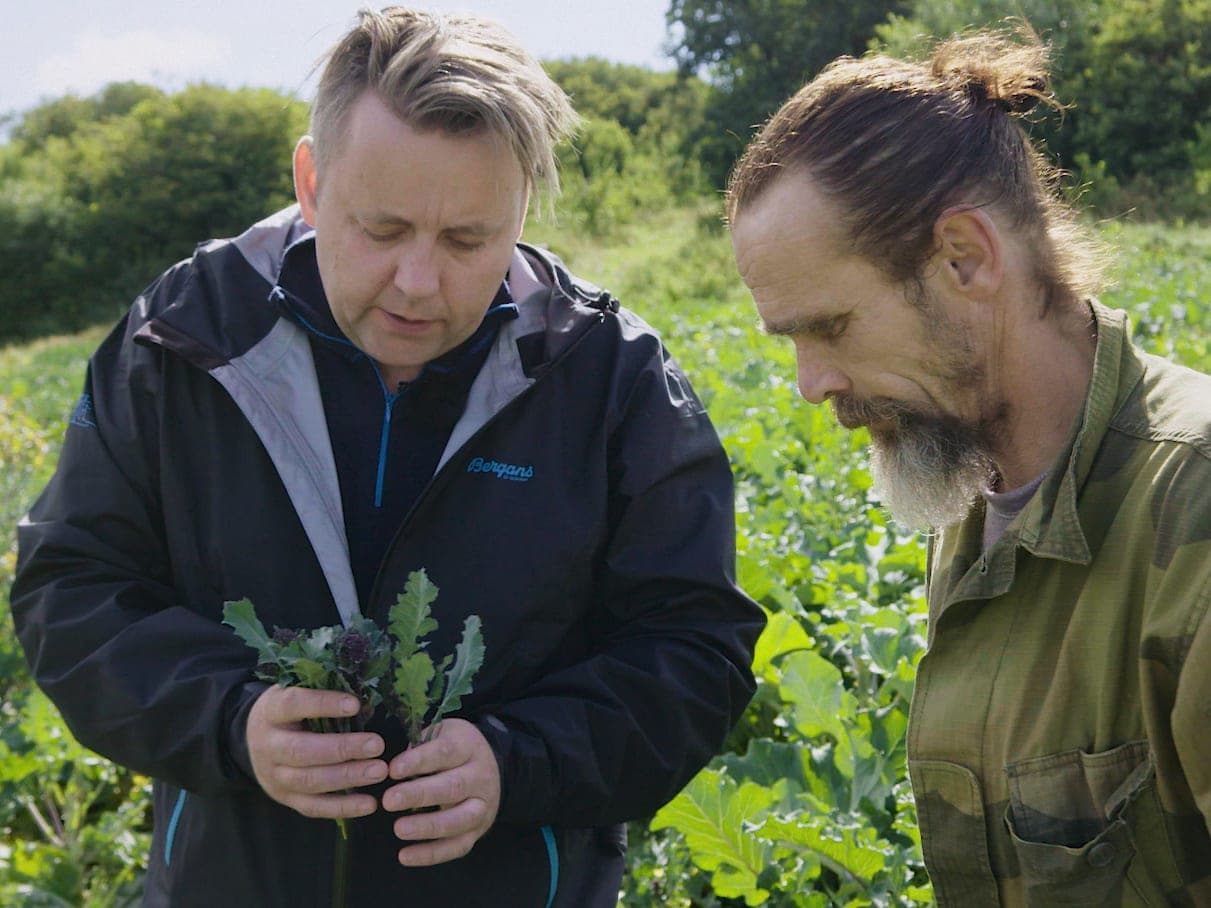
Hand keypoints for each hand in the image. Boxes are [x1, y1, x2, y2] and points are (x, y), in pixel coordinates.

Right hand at [246, 685, 387, 819]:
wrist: (251, 739)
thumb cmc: (290, 710)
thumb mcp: (295, 690)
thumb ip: (320, 687)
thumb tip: (365, 685)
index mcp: (271, 711)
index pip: (294, 705)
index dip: (323, 704)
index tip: (356, 705)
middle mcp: (268, 745)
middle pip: (301, 751)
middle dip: (342, 749)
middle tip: (377, 745)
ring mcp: (275, 776)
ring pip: (309, 781)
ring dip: (347, 778)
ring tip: (380, 771)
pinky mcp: (285, 798)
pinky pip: (314, 807)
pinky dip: (343, 807)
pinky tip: (370, 803)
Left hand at [382, 718, 501, 865]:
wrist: (491, 768)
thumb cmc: (453, 750)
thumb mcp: (441, 735)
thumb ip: (418, 747)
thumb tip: (386, 766)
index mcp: (468, 747)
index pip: (445, 752)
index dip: (418, 761)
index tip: (392, 770)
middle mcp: (480, 776)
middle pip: (453, 786)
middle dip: (420, 794)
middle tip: (389, 800)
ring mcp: (482, 806)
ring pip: (458, 820)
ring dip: (428, 826)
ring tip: (399, 829)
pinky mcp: (478, 831)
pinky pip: (457, 847)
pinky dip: (431, 854)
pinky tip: (405, 856)